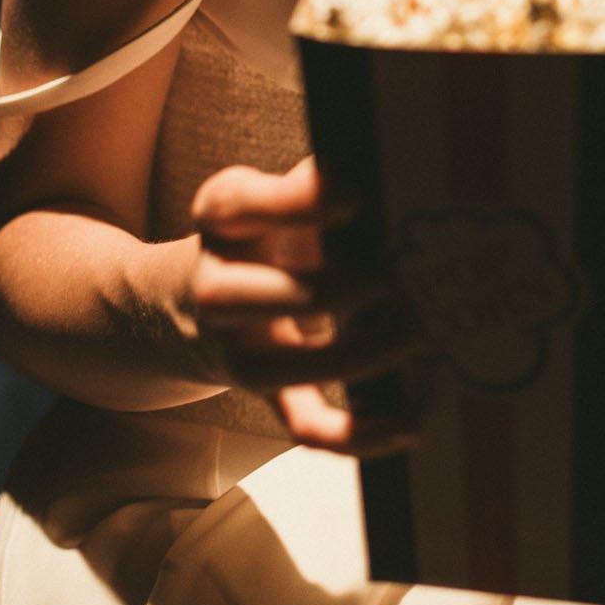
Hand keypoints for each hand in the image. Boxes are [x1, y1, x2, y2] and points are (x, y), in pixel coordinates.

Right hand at [177, 155, 424, 457]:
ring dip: (360, 357)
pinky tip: (415, 420)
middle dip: (334, 290)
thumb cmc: (259, 235)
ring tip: (420, 332)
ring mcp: (235, 348)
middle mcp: (215, 285)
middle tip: (397, 278)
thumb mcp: (271, 194)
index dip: (297, 202)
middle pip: (253, 295)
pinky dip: (362, 433)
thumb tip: (373, 171)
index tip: (355, 196)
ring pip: (287, 368)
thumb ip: (312, 183)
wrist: (184, 305)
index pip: (241, 204)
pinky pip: (308, 427)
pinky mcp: (264, 394)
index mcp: (222, 218)